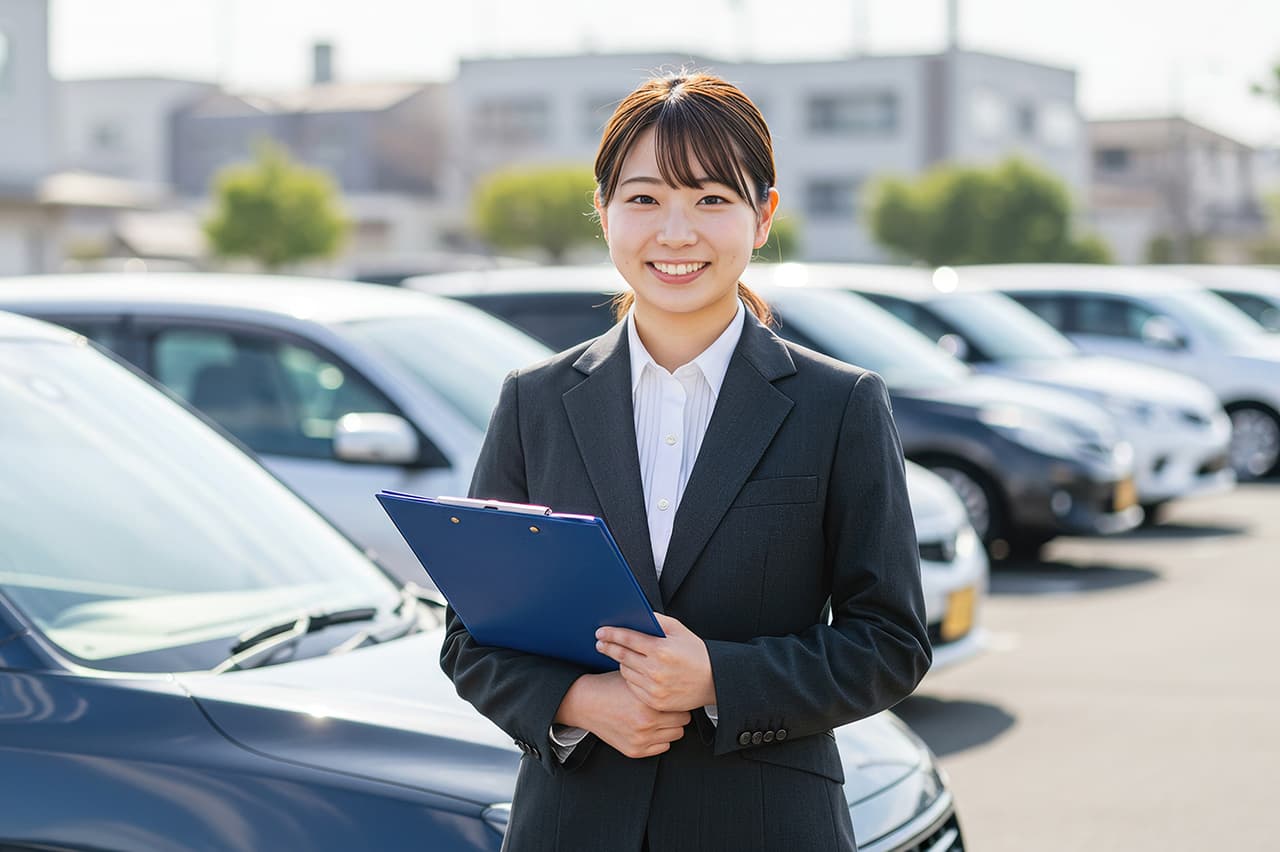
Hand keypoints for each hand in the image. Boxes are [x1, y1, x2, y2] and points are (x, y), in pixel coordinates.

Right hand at [555, 671, 690, 758]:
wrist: (586, 703)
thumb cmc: (610, 687)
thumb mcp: (635, 679)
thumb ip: (657, 684)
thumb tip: (679, 683)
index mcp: (647, 703)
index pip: (682, 706)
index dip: (678, 700)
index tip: (674, 697)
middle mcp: (646, 722)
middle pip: (682, 721)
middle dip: (677, 713)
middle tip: (668, 707)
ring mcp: (640, 739)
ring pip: (675, 735)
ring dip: (670, 727)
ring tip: (660, 718)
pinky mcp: (635, 750)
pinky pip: (663, 747)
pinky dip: (660, 739)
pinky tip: (651, 728)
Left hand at [596, 614, 715, 711]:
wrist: (714, 680)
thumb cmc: (696, 653)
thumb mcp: (679, 630)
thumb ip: (656, 620)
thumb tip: (635, 614)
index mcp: (661, 649)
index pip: (628, 639)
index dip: (611, 634)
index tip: (600, 632)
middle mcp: (656, 670)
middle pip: (622, 656)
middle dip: (608, 647)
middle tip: (600, 643)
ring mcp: (654, 688)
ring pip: (625, 672)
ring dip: (620, 662)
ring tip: (618, 655)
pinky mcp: (655, 701)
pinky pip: (633, 687)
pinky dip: (630, 677)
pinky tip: (631, 670)